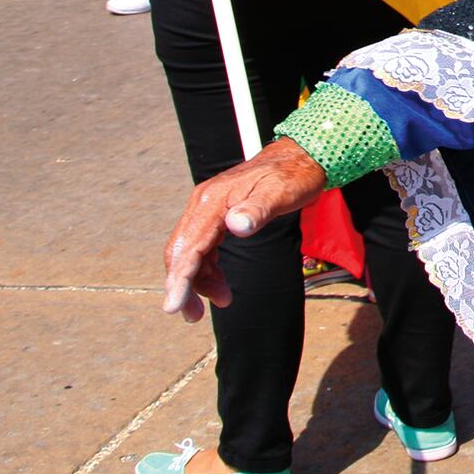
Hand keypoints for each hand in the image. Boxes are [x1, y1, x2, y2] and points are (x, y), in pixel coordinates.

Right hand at [162, 139, 326, 320]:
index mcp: (212, 201)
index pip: (189, 246)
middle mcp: (204, 204)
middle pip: (182, 251)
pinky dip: (207, 269)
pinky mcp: (217, 215)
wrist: (300, 157)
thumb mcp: (280, 193)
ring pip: (191, 251)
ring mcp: (208, 209)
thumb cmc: (292, 176)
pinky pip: (203, 247)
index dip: (179, 278)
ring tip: (222, 300)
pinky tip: (221, 285)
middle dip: (183, 286)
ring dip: (197, 281)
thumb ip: (258, 210)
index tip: (173, 306)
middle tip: (192, 316)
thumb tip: (236, 225)